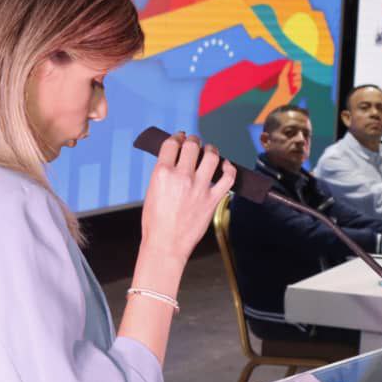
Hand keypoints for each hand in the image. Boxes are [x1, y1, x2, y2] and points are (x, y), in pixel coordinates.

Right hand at [141, 132, 235, 263]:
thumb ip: (164, 173)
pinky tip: (226, 165)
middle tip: (194, 142)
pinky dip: (229, 168)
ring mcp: (199, 187)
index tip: (180, 137)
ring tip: (210, 150)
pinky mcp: (212, 199)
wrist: (165, 244)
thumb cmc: (155, 222)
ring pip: (212, 156)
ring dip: (211, 149)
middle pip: (192, 145)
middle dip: (194, 140)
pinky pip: (228, 178)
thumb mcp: (152, 191)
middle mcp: (182, 176)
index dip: (177, 137)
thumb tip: (176, 160)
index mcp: (162, 173)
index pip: (172, 143)